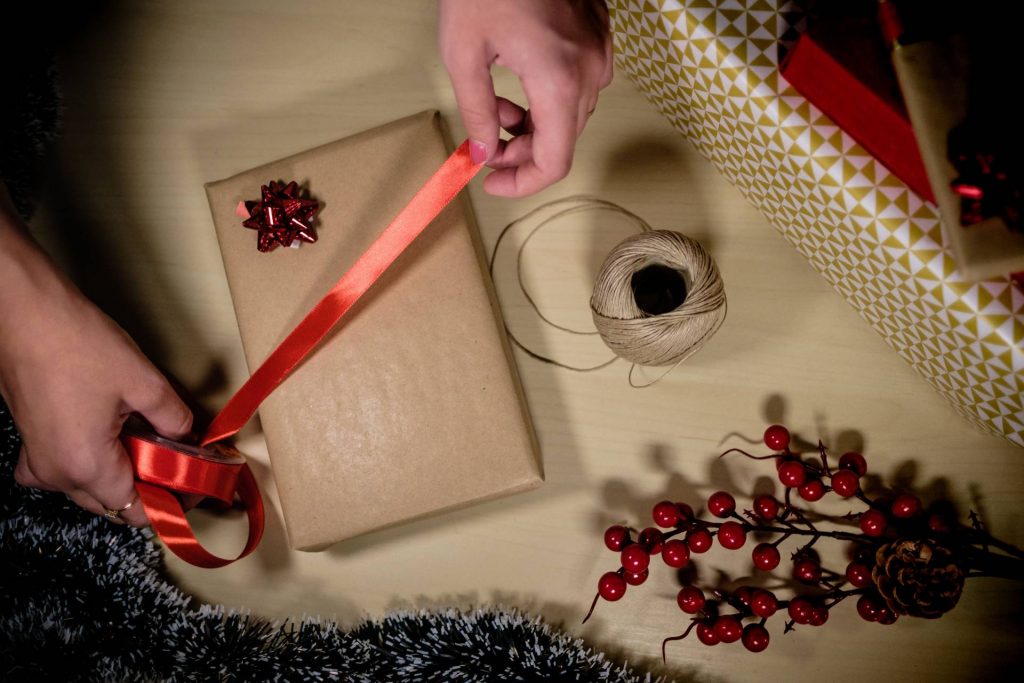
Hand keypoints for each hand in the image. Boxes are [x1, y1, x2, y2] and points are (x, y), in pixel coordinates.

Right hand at [0, 191, 191, 526]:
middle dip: (147, 488)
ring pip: (87, 487)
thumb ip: (173, 419)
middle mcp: (55, 473)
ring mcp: (37, 458)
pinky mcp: (30, 441)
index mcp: (85, 465)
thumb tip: (189, 437)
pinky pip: (61, 468)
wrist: (22, 312)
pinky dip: (89, 461)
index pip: (135, 509)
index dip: (169, 501)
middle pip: (111, 502)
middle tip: (177, 461)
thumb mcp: (143, 382)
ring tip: (148, 441)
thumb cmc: (75, 343)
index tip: (192, 485)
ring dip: (120, 473)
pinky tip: (108, 435)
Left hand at [439, 0, 612, 196]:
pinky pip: (579, 84)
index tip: (494, 183)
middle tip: (485, 148)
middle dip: (522, 153)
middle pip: (563, 139)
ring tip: (495, 106)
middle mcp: (590, 70)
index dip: (523, 183)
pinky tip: (517, 81)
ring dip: (533, 124)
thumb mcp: (463, 52)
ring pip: (571, 114)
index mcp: (559, 80)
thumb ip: (475, 111)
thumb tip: (484, 152)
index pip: (555, 161)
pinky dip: (548, 97)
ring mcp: (600, 50)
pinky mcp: (598, 35)